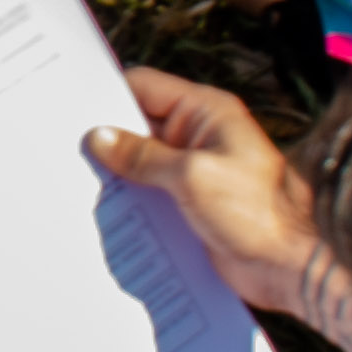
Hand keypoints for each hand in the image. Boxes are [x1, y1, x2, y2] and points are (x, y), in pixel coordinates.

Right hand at [88, 67, 333, 329]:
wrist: (292, 265)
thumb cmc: (254, 211)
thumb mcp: (192, 177)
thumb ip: (142, 156)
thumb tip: (98, 137)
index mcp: (204, 112)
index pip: (143, 87)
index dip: (105, 95)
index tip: (66, 109)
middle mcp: (198, 134)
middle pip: (138, 125)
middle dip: (104, 138)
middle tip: (60, 150)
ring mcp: (194, 170)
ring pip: (142, 163)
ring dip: (115, 174)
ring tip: (71, 182)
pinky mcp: (191, 203)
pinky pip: (152, 194)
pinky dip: (130, 200)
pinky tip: (100, 212)